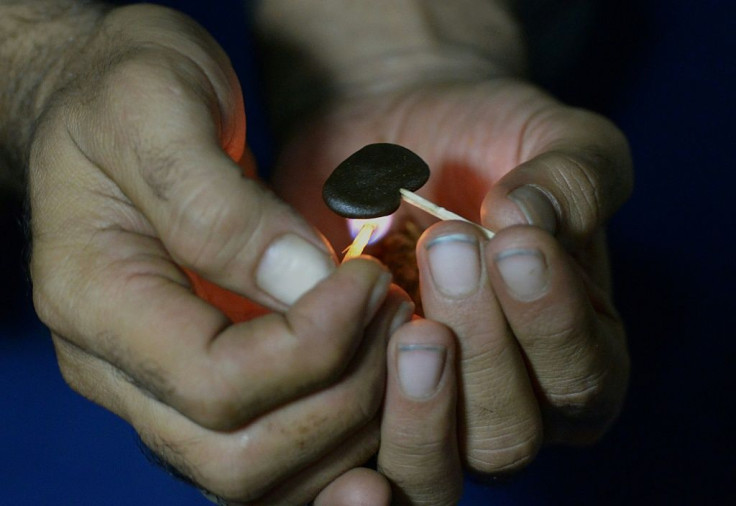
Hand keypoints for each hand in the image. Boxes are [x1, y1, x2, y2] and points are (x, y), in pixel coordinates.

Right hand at [28, 5, 413, 502]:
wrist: (108, 108)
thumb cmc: (122, 90)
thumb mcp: (157, 108)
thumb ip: (219, 206)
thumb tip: (305, 286)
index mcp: (94, 301)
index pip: (213, 383)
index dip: (312, 345)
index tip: (370, 279)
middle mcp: (118, 368)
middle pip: (239, 456)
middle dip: (342, 397)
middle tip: (397, 313)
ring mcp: (160, 385)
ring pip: (260, 475)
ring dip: (350, 424)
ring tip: (397, 337)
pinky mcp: (205, 382)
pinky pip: (273, 450)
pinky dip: (338, 434)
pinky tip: (382, 377)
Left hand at [272, 78, 631, 473]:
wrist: (394, 130)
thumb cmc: (484, 139)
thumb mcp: (549, 138)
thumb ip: (575, 177)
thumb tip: (533, 218)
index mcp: (573, 354)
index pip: (583, 381)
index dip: (552, 324)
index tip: (514, 243)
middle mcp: (506, 402)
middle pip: (508, 437)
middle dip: (482, 350)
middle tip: (448, 248)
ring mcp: (425, 413)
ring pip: (430, 467)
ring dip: (420, 398)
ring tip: (402, 309)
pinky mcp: (355, 407)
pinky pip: (350, 455)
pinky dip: (345, 420)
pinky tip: (337, 342)